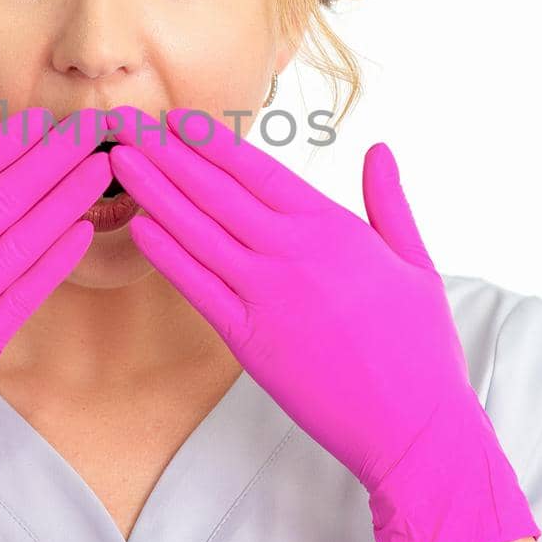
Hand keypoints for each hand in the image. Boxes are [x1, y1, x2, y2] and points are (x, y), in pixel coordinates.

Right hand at [0, 107, 112, 541]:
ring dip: (67, 198)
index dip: (3, 144)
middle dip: (51, 156)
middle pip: (3, 198)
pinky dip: (57, 259)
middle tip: (91, 125)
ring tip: (102, 165)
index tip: (36, 118)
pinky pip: (27, 294)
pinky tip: (84, 230)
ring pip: (24, 239)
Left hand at [106, 105, 538, 541]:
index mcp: (332, 227)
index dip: (211, 141)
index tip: (178, 117)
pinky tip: (138, 228)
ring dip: (155, 193)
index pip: (258, 169)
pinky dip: (166, 255)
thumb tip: (379, 151)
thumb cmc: (421, 346)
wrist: (414, 424)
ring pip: (197, 232)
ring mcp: (266, 296)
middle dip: (168, 154)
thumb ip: (388, 202)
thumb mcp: (415, 261)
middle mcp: (293, 253)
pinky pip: (197, 288)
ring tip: (120, 161)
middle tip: (128, 125)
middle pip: (215, 191)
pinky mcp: (249, 340)